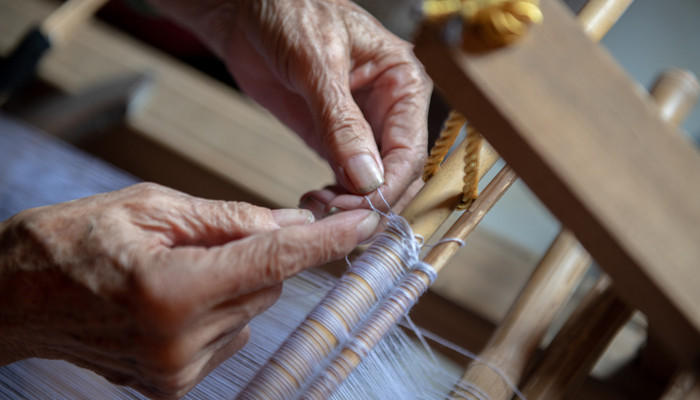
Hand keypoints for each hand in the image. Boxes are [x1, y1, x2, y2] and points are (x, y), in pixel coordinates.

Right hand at [0, 183, 377, 398]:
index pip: (274, 261)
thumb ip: (229, 219)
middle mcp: (179, 343)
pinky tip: (179, 295)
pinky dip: (222, 308)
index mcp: (171, 292)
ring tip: (181, 266)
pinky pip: (230, 336)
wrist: (13, 299)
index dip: (326, 241)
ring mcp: (177, 373)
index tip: (365, 224)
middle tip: (220, 232)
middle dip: (262, 252)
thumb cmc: (70, 243)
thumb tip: (292, 222)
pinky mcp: (173, 387)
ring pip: (253, 313)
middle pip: (267, 287)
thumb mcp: (149, 208)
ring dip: (238, 281)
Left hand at [149, 0, 431, 214]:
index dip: (390, 185)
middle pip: (396, 171)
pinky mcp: (332, 139)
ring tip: (318, 210)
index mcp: (403, 81)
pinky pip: (344, 179)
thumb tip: (367, 178)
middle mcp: (388, 107)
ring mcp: (361, 127)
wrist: (244, 9)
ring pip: (371, 181)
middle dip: (371, 199)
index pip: (411, 149)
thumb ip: (341, 122)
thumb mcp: (315, 62)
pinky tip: (315, 203)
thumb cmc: (287, 10)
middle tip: (335, 217)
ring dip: (351, 204)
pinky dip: (334, 198)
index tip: (362, 209)